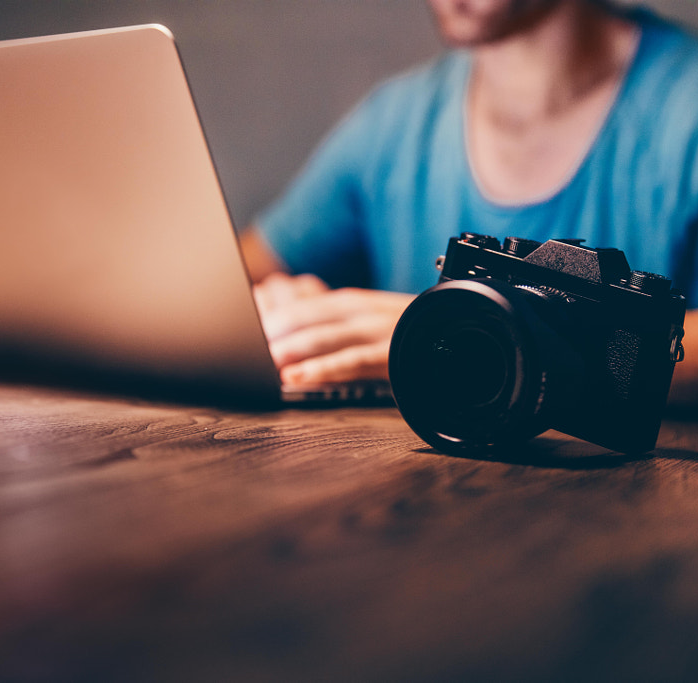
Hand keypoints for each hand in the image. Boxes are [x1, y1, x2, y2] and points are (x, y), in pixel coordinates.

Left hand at [253, 273, 413, 384]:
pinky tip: (296, 378)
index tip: (240, 327)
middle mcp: (361, 312)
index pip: (303, 304)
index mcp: (352, 302)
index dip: (270, 314)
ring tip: (259, 361)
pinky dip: (320, 370)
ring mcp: (376, 332)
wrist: (458, 334)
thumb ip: (335, 329)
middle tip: (238, 344)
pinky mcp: (388, 355)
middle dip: (270, 331)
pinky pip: (349, 362)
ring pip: (323, 337)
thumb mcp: (370, 324)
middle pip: (306, 317)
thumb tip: (291, 344)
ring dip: (288, 349)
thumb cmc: (408, 334)